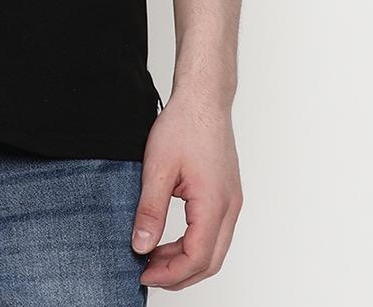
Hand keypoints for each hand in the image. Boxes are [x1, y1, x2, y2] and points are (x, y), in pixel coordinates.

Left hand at [130, 90, 242, 289]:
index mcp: (214, 203)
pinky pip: (215, 232)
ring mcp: (232, 202)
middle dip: (178, 274)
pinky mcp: (227, 195)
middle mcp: (230, 208)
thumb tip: (140, 247)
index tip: (143, 273)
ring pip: (214, 250)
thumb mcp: (157, 168)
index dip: (169, 273)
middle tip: (148, 273)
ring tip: (154, 257)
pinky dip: (193, 244)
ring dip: (186, 260)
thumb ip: (150, 210)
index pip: (196, 258)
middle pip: (210, 262)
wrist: (203, 99)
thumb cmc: (183, 126)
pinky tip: (170, 240)